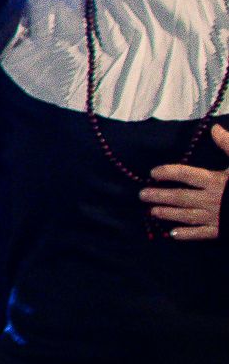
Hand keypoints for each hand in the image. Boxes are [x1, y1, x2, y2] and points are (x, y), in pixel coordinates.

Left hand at [142, 125, 228, 240]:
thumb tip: (214, 128)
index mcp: (215, 181)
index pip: (185, 175)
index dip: (168, 173)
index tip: (153, 173)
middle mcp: (211, 199)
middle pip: (180, 197)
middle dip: (159, 196)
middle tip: (141, 195)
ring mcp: (216, 217)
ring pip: (186, 215)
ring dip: (167, 213)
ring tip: (152, 211)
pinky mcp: (222, 230)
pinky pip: (201, 233)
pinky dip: (186, 234)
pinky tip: (172, 235)